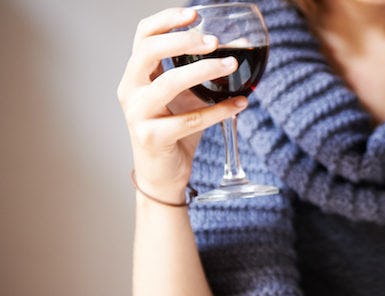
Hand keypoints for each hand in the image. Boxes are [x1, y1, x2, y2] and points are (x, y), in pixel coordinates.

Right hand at [117, 7, 247, 202]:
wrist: (162, 175)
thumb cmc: (174, 132)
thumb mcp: (185, 98)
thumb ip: (201, 76)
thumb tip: (237, 51)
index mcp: (136, 75)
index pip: (143, 36)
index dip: (166, 20)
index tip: (194, 13)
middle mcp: (130, 90)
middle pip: (148, 51)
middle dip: (183, 40)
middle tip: (214, 40)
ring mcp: (137, 114)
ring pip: (169, 83)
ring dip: (204, 70)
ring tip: (230, 64)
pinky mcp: (152, 137)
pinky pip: (189, 119)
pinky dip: (218, 110)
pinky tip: (239, 103)